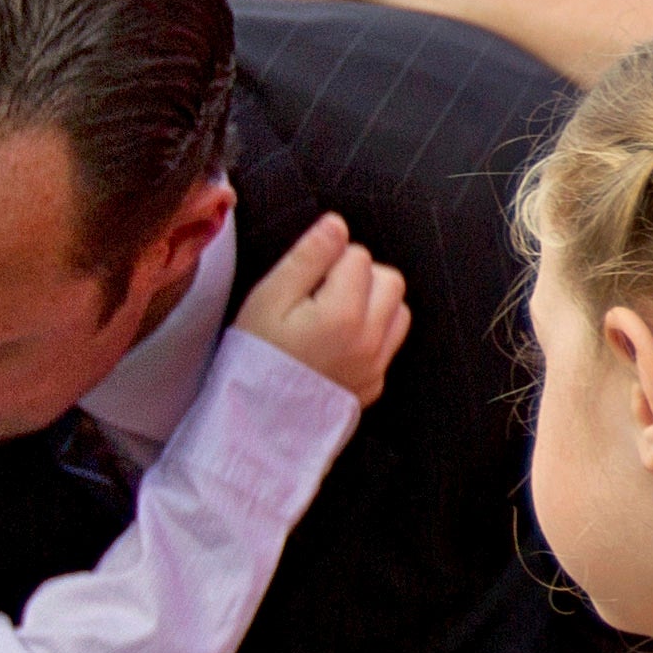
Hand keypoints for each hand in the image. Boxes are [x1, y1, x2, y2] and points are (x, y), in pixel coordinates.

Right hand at [240, 214, 412, 405]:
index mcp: (344, 313)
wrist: (255, 428)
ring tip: (333, 316)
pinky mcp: (375, 385)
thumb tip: (337, 224)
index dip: (329, 260)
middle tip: (321, 293)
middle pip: (389, 279)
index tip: (305, 282)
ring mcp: (376, 366)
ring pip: (398, 310)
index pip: (358, 255)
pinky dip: (373, 335)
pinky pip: (389, 345)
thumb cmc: (255, 360)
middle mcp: (371, 340)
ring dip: (374, 303)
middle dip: (360, 276)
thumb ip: (308, 257)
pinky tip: (338, 344)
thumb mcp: (268, 300)